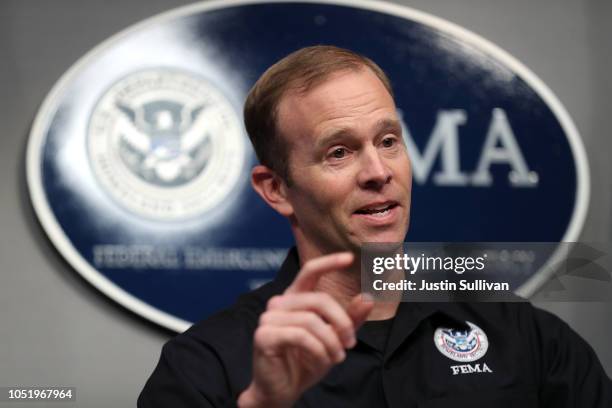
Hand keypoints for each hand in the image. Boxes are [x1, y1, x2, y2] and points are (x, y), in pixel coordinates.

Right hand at [237, 252, 373, 407]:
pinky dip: (318, 350)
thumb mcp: (334, 339)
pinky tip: (322, 361)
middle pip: (319, 300)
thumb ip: (349, 319)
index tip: (350, 258)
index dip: (329, 262)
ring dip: (331, 342)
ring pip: (312, 320)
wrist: (283, 391)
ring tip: (337, 357)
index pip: (310, 271)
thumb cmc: (306, 362)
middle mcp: (279, 303)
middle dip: (342, 322)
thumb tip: (368, 298)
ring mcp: (269, 318)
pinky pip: (301, 336)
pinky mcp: (264, 335)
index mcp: (295, 299)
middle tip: (351, 343)